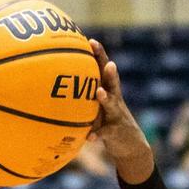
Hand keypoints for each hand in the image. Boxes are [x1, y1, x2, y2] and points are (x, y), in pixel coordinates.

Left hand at [87, 39, 153, 183]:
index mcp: (109, 91)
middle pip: (113, 83)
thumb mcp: (98, 107)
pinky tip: (90, 137)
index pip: (104, 69)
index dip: (99, 55)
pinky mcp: (115, 132)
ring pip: (112, 105)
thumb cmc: (108, 122)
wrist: (130, 147)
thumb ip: (84, 96)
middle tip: (108, 63)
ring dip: (106, 98)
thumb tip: (57, 83)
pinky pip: (105, 133)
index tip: (91, 41)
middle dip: (110, 72)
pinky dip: (97, 134)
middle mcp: (115, 100)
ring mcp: (117, 116)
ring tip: (99, 92)